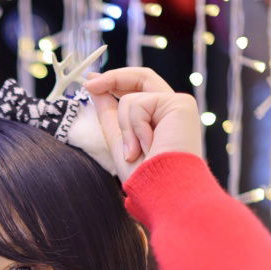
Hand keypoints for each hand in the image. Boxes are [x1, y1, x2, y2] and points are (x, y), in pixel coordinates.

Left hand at [83, 67, 202, 181]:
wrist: (160, 190)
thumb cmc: (143, 176)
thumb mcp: (118, 140)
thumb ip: (109, 113)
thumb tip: (95, 88)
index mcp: (160, 119)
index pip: (139, 89)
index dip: (115, 82)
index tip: (90, 83)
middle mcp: (172, 110)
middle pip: (141, 78)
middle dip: (112, 78)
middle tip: (89, 84)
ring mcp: (178, 105)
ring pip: (132, 99)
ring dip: (124, 128)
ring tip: (136, 151)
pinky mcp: (181, 104)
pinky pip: (140, 104)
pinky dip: (135, 127)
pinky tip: (148, 145)